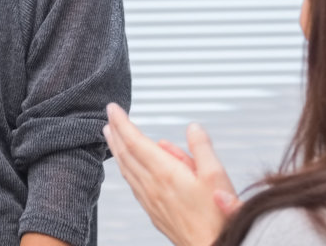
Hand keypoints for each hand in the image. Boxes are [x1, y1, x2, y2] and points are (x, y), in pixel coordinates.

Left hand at [104, 104, 239, 245]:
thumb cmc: (217, 217)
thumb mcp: (216, 175)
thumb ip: (202, 149)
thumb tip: (193, 128)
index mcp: (165, 172)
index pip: (135, 141)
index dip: (122, 123)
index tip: (113, 109)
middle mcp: (152, 186)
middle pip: (126, 154)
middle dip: (115, 133)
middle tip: (108, 118)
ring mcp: (150, 200)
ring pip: (127, 170)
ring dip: (117, 150)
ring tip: (111, 137)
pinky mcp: (153, 212)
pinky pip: (133, 185)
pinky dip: (126, 170)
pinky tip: (127, 169)